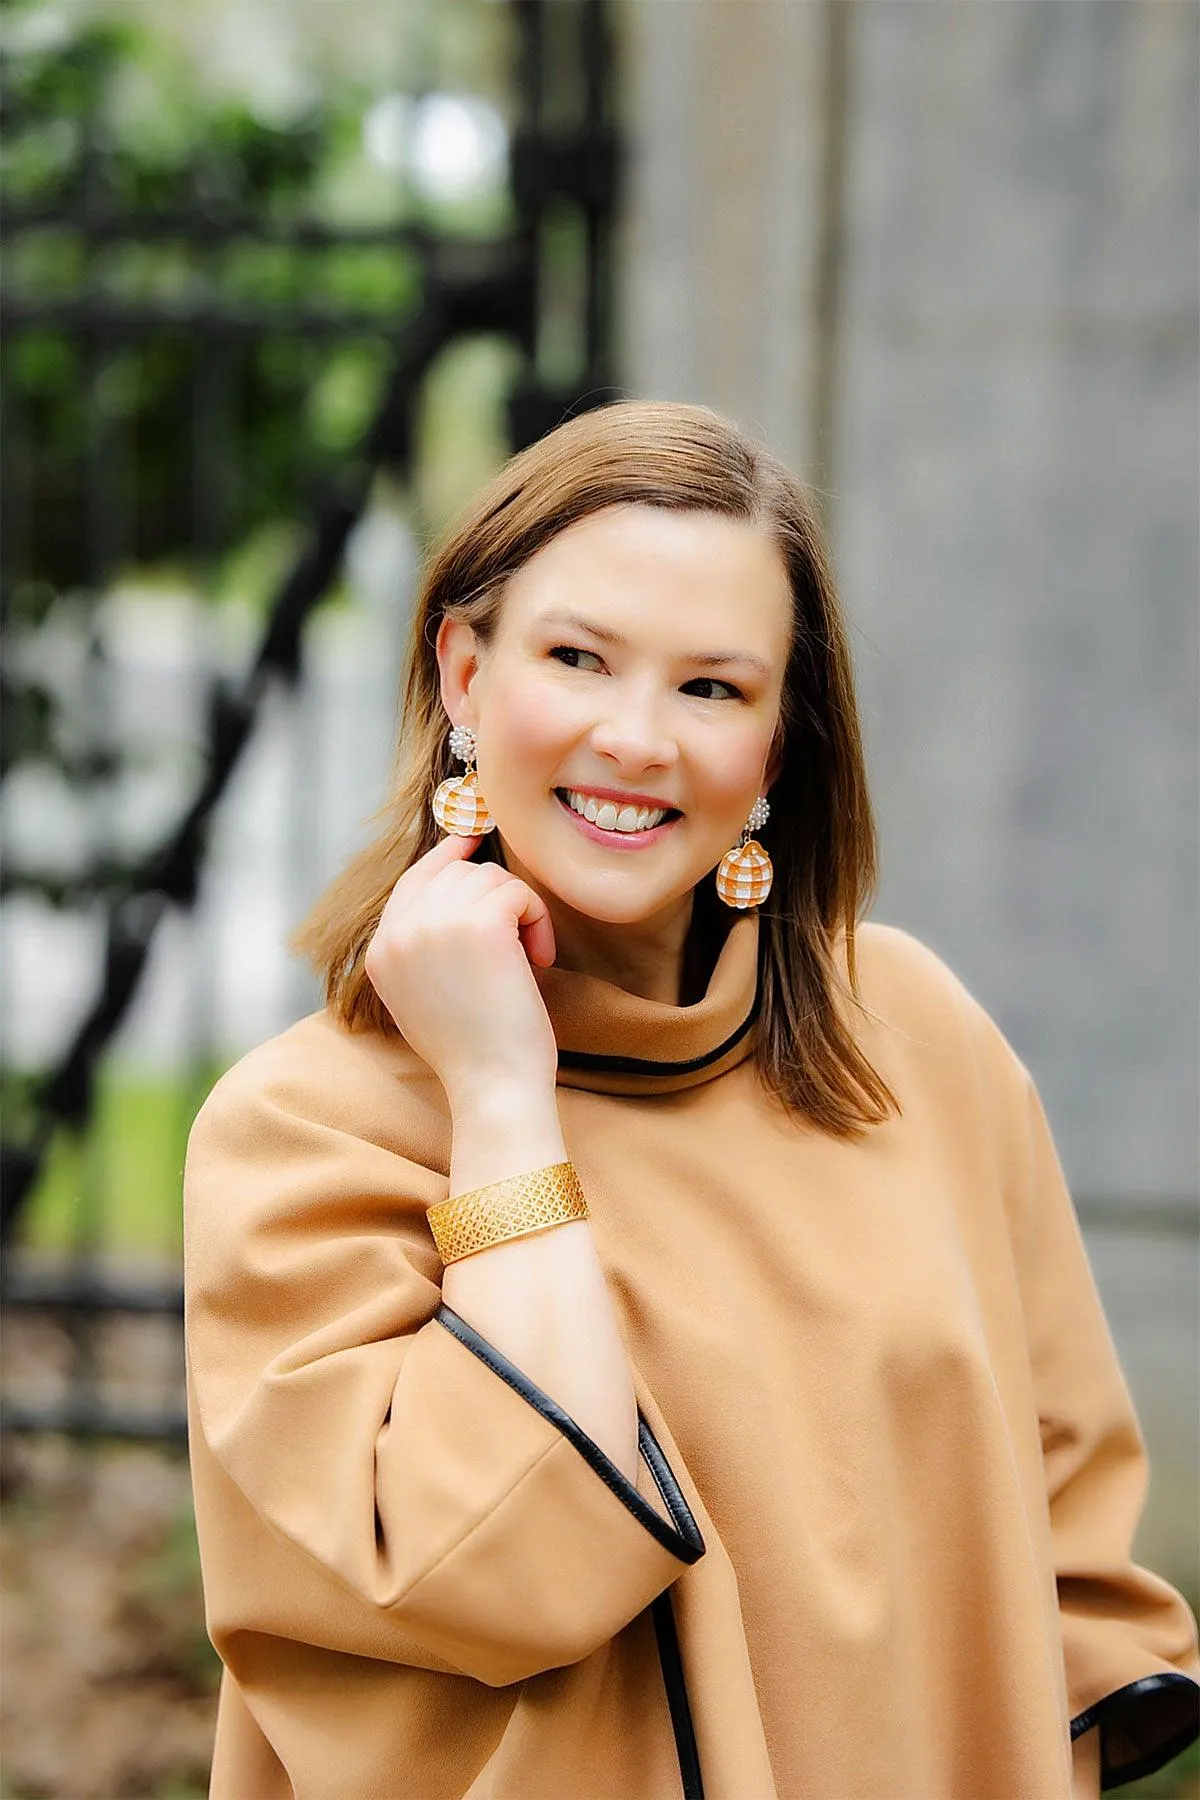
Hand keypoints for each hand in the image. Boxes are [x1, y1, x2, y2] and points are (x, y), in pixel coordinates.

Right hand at [365, 833, 559, 1108]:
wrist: (493, 1086)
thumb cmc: (475, 1050)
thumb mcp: (426, 994)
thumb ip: (424, 943)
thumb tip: (456, 876)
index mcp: (381, 952)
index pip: (412, 881)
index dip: (446, 857)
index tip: (472, 842)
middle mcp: (399, 931)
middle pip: (458, 874)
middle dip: (496, 901)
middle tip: (520, 947)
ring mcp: (435, 923)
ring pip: (490, 878)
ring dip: (521, 912)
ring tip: (528, 958)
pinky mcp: (480, 922)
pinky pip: (517, 892)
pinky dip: (538, 920)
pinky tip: (539, 959)